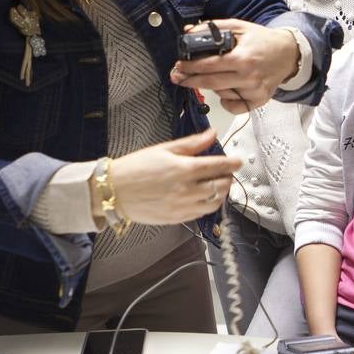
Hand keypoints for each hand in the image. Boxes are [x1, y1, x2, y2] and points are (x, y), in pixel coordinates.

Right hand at [103, 128, 241, 224]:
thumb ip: (192, 143)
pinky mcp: (178, 219)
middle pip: (221, 185)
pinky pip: (203, 213)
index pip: (219, 166)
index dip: (233, 163)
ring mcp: (184, 206)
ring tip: (218, 185)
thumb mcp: (164, 149)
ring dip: (221, 193)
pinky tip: (205, 197)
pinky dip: (209, 205)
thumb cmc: (136, 167)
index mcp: (185, 169)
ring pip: (216, 202)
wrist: (114, 191)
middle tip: (226, 172)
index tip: (238, 161)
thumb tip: (212, 134)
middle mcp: (188, 190)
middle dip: (228, 177)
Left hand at [170, 20, 299, 112]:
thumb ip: (213, 28)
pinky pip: (234, 106)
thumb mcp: (238, 27)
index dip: (190, 67)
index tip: (179, 65)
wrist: (288, 53)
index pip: (208, 65)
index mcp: (242, 57)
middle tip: (179, 77)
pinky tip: (225, 91)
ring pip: (220, 94)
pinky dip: (225, 101)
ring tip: (213, 76)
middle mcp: (249, 76)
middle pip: (210, 83)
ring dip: (210, 86)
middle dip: (190, 80)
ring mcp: (254, 91)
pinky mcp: (258, 100)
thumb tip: (188, 32)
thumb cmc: (262, 40)